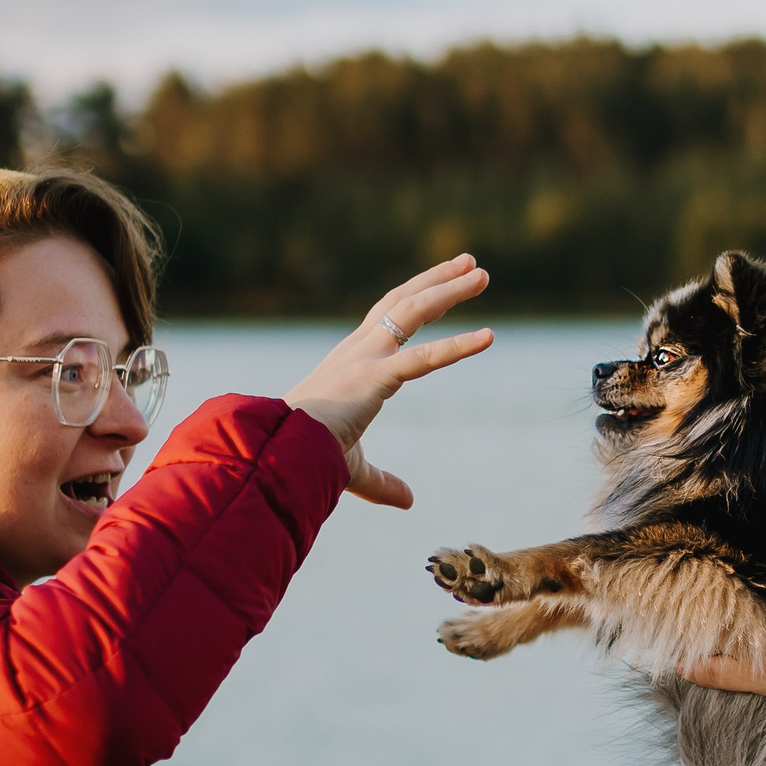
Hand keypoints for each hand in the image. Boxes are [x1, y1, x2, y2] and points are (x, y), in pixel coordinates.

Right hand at [285, 255, 493, 506]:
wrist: (277, 453)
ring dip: (449, 290)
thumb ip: (383, 483)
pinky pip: (425, 357)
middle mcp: (358, 350)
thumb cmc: (306, 457)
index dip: (418, 299)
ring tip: (481, 273)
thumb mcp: (354, 468)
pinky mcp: (376, 377)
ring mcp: (366, 359)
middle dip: (438, 280)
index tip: (445, 286)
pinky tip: (489, 336)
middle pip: (403, 301)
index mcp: (351, 363)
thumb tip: (408, 501)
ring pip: (413, 310)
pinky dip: (459, 345)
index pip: (388, 319)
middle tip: (471, 264)